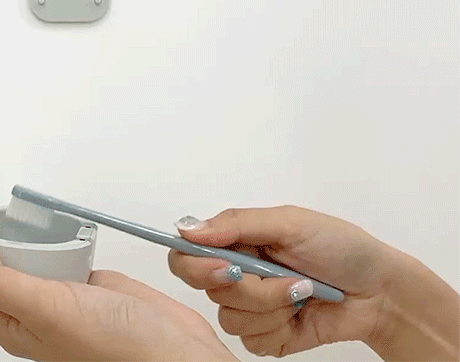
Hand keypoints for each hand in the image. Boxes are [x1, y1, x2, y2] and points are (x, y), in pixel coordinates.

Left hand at [0, 227, 236, 360]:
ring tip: (13, 216)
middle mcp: (27, 311)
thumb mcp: (46, 310)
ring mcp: (56, 296)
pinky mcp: (82, 282)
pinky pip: (54, 255)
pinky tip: (57, 228)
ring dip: (12, 237)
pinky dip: (50, 238)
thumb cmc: (116, 349)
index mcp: (8, 323)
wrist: (175, 353)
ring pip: (19, 261)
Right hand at [166, 206, 401, 356]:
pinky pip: (252, 341)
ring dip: (273, 307)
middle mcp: (236, 274)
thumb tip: (187, 229)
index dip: (196, 265)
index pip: (186, 256)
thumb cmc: (341, 247)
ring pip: (231, 318)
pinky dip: (280, 329)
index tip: (227, 266)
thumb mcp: (290, 222)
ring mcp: (250, 307)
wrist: (378, 291)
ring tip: (303, 292)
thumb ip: (237, 223)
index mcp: (234, 243)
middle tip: (286, 277)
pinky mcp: (265, 336)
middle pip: (210, 291)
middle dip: (252, 287)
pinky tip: (302, 313)